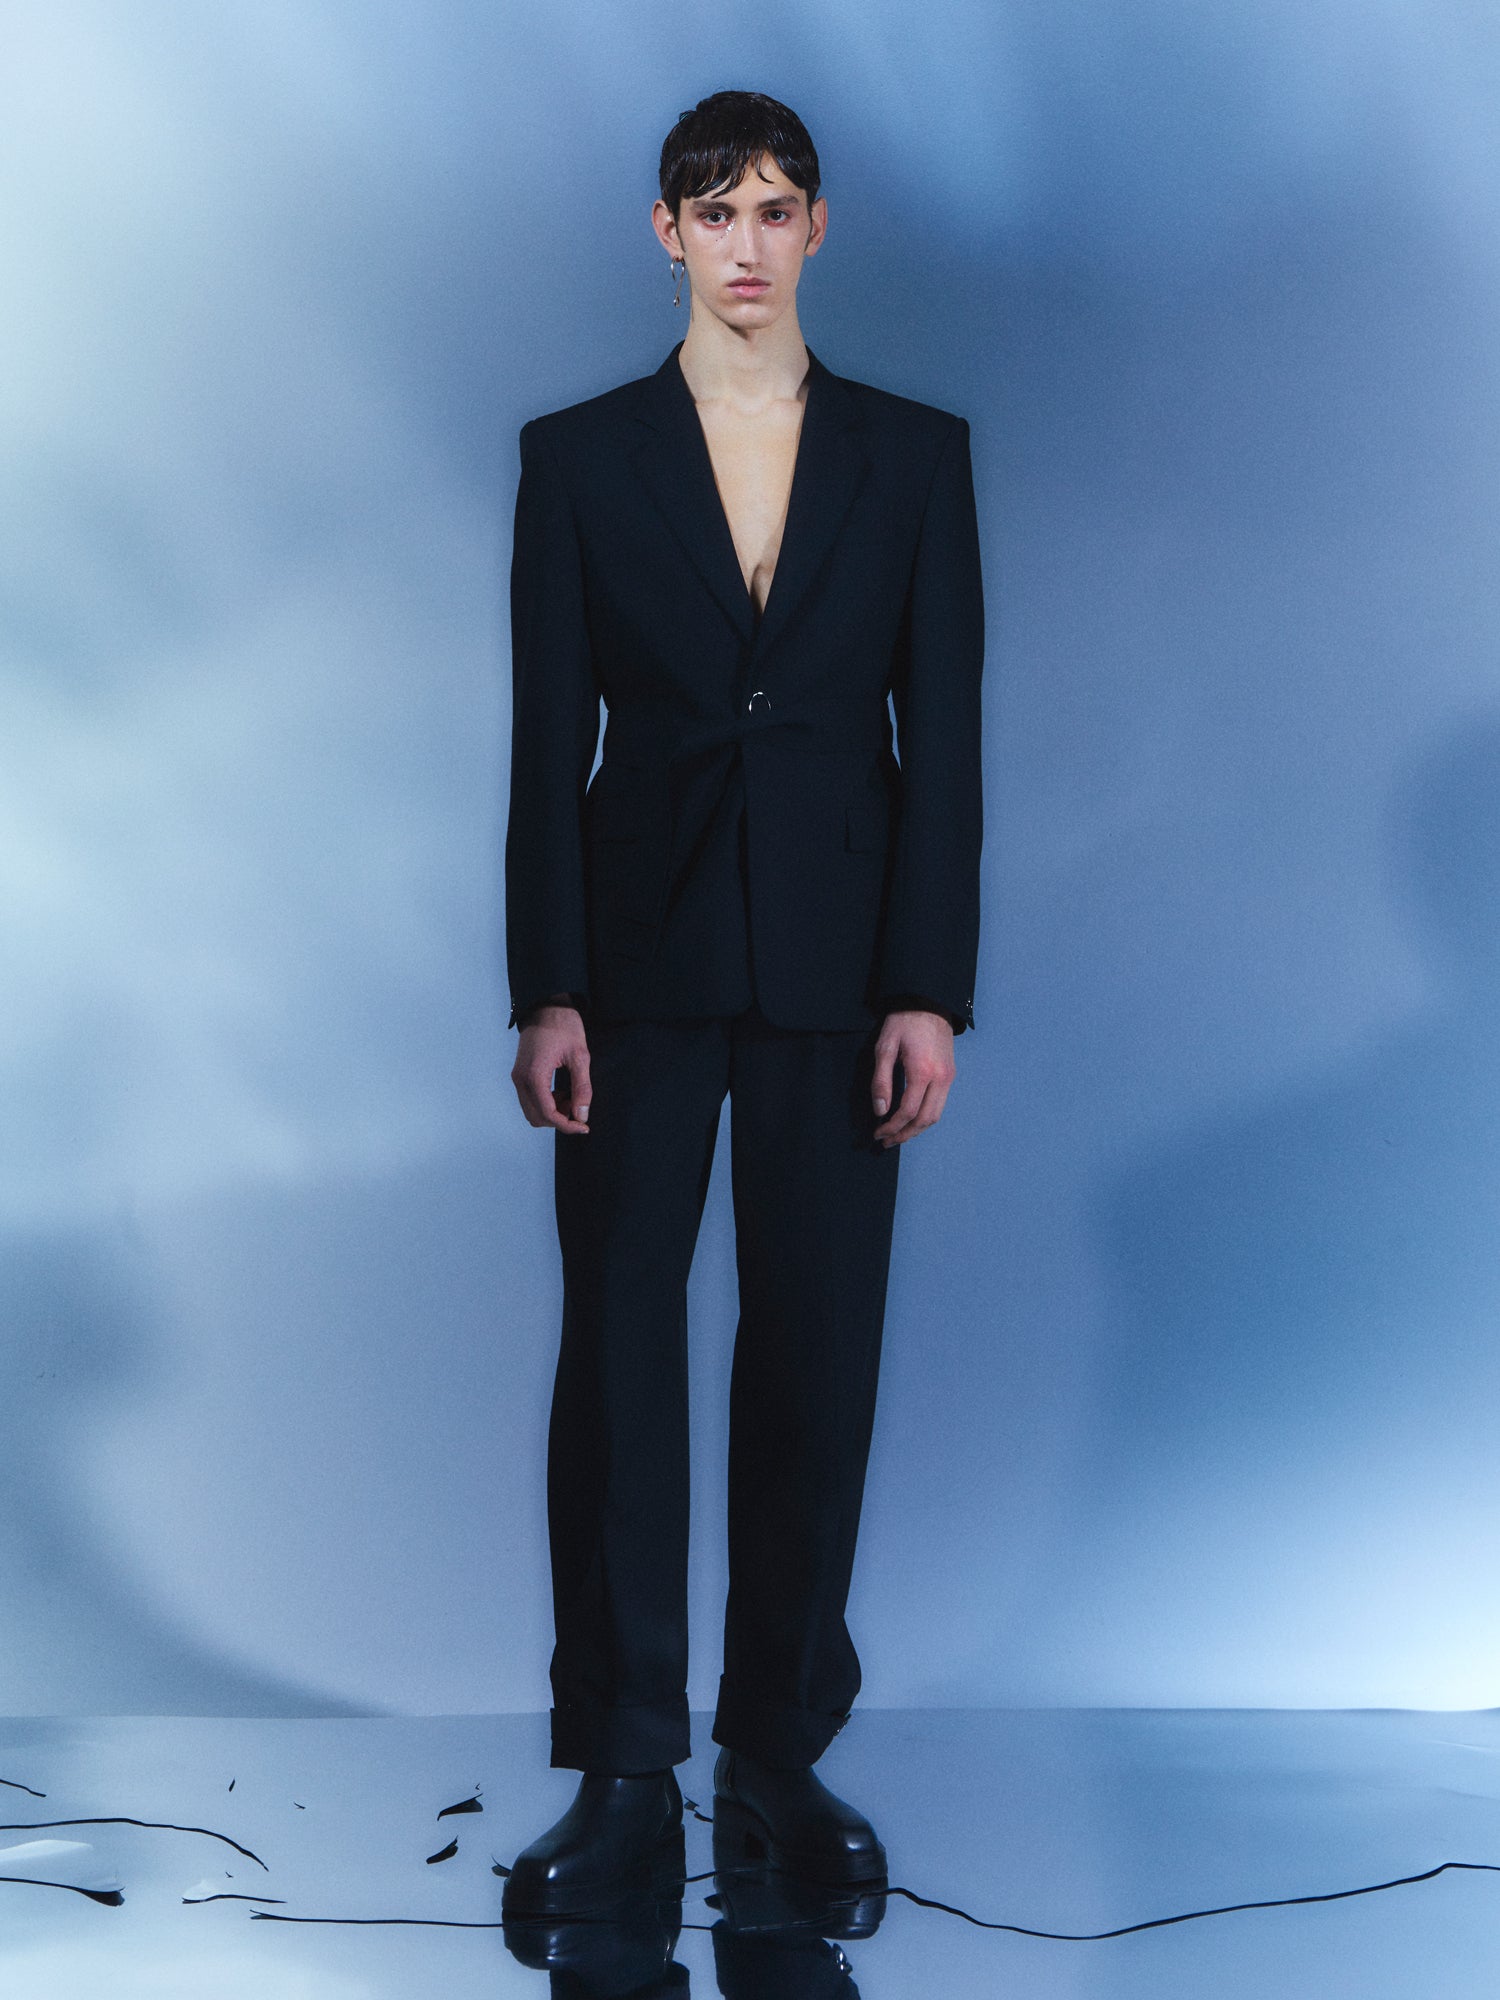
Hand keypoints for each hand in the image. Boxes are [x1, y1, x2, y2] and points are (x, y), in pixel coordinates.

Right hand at [511, 1004, 591, 1133]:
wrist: (546, 1005)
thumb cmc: (564, 1025)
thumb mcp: (580, 1056)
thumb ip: (582, 1087)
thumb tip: (582, 1115)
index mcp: (534, 1075)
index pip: (547, 1113)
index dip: (566, 1125)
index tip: (584, 1126)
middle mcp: (520, 1079)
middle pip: (536, 1117)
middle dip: (558, 1121)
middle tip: (579, 1112)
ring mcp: (518, 1076)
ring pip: (531, 1111)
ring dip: (552, 1113)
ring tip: (572, 1099)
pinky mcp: (520, 1073)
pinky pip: (530, 1099)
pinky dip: (546, 1103)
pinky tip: (562, 1092)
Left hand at [871, 1009, 955, 1146]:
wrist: (929, 1003)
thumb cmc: (903, 1022)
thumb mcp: (884, 1047)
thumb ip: (881, 1080)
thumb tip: (880, 1110)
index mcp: (922, 1071)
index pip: (907, 1111)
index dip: (891, 1126)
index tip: (877, 1132)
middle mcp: (940, 1078)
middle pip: (925, 1120)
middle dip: (905, 1134)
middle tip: (886, 1141)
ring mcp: (949, 1077)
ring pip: (935, 1115)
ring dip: (916, 1129)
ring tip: (898, 1135)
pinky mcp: (951, 1074)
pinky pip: (940, 1104)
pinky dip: (925, 1117)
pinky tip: (911, 1119)